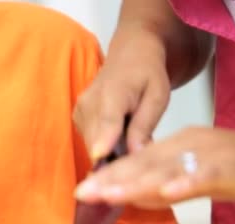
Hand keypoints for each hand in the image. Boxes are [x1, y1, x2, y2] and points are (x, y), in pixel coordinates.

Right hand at [74, 28, 170, 159]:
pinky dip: (103, 144)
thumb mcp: (157, 97)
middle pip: (96, 140)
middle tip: (136, 158)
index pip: (108, 120)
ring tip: (129, 141)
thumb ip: (144, 125)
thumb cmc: (146, 75)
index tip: (100, 157)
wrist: (130, 54)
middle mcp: (90, 101)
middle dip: (115, 157)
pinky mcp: (77, 117)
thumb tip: (136, 154)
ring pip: (92, 145)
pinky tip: (118, 136)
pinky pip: (89, 141)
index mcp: (114, 92)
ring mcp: (80, 109)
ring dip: (110, 152)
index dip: (104, 141)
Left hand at [75, 126, 234, 207]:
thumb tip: (137, 196)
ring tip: (107, 194)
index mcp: (179, 144)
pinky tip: (166, 193)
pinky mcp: (231, 167)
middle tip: (81, 193)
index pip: (137, 160)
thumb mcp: (198, 175)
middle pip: (143, 162)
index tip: (83, 190)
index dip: (109, 175)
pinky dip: (184, 183)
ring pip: (166, 168)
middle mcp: (189, 144)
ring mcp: (209, 154)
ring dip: (135, 182)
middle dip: (110, 179)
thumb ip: (169, 183)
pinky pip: (204, 175)